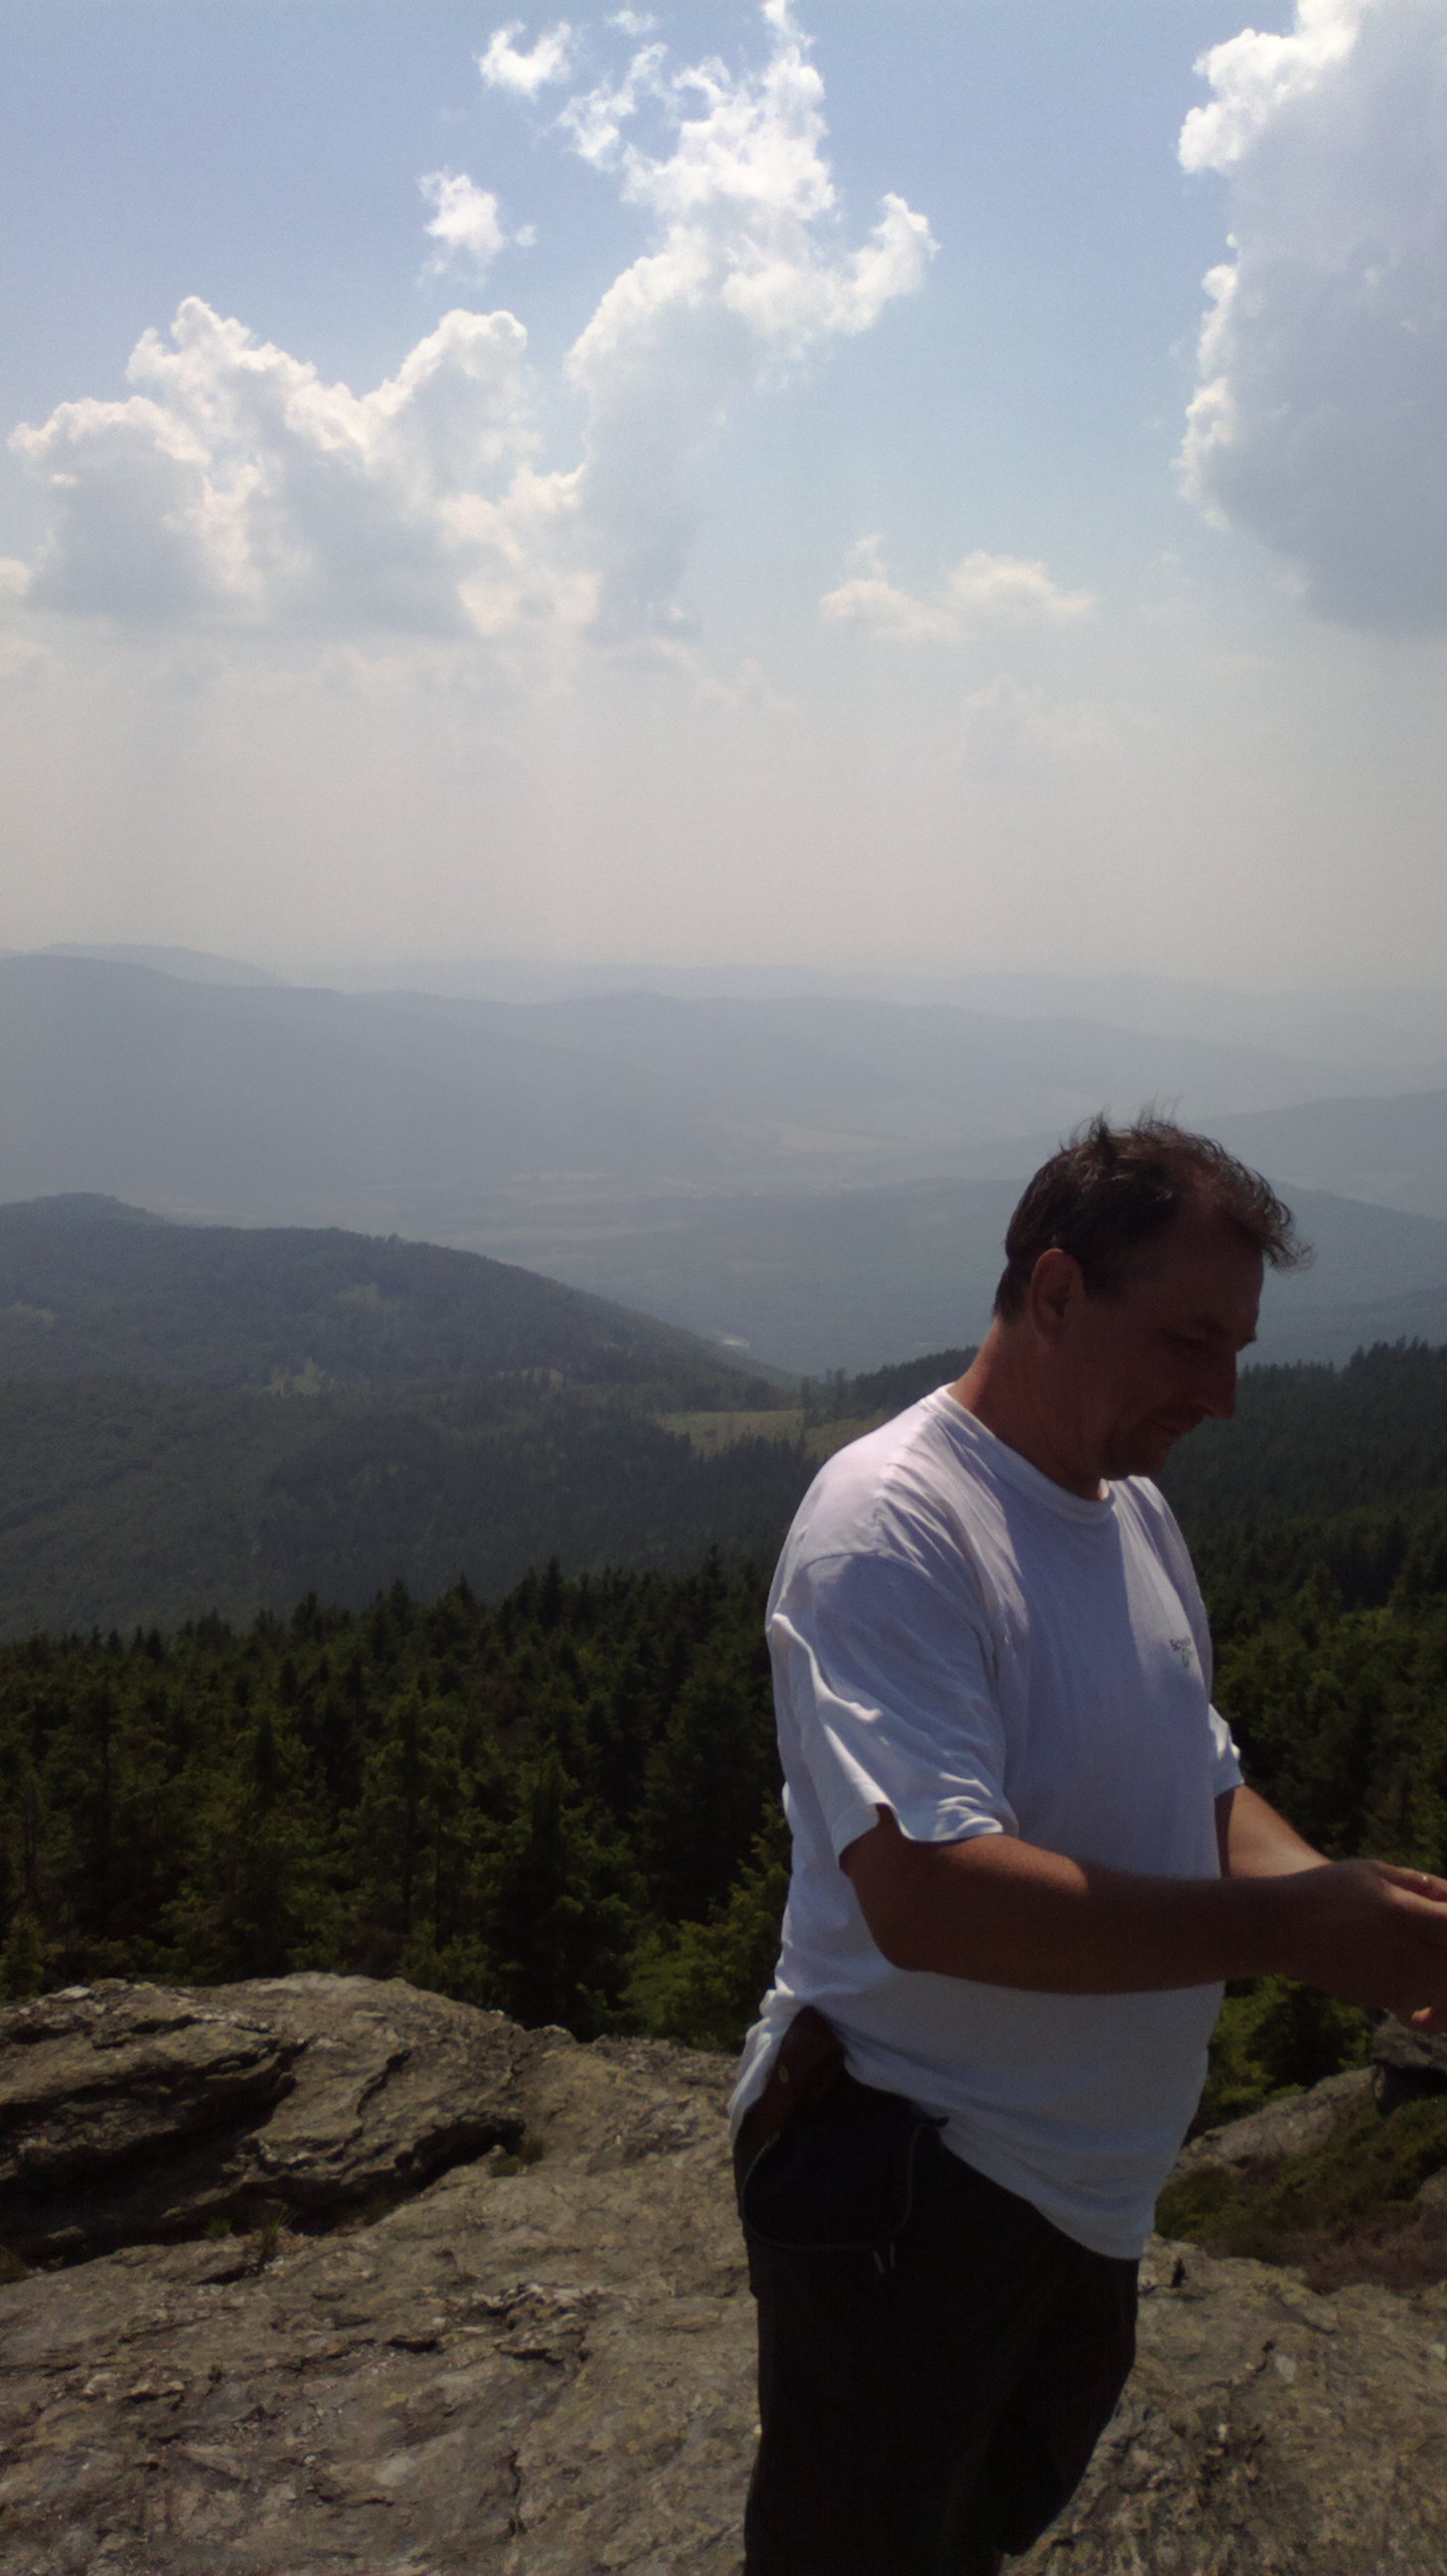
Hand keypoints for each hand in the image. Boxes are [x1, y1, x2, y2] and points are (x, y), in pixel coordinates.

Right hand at [1274, 1858, 1446, 2028]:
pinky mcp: (1384, 1999)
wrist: (1285, 1928)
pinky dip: (1435, 2004)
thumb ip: (1419, 1883)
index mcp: (1404, 1912)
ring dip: (1445, 1976)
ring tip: (1433, 1959)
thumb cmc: (1329, 1890)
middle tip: (1438, 1938)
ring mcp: (1397, 1980)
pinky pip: (1425, 2009)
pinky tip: (1426, 1988)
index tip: (1445, 1916)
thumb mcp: (1374, 1872)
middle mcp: (1406, 1950)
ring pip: (1445, 1990)